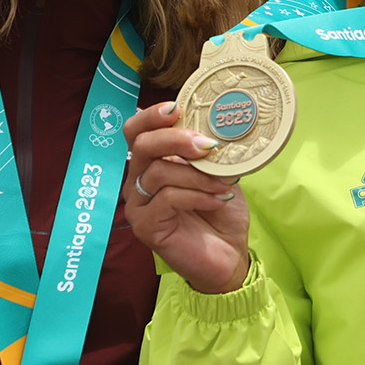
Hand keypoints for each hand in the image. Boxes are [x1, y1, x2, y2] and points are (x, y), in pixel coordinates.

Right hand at [124, 102, 248, 293]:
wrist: (229, 256)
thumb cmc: (220, 211)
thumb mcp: (218, 172)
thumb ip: (208, 150)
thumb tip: (215, 125)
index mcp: (151, 162)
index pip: (135, 131)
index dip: (151, 116)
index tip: (177, 108)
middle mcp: (138, 181)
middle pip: (142, 146)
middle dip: (176, 139)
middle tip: (207, 145)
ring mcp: (138, 204)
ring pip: (158, 173)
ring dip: (196, 175)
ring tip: (223, 183)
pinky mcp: (145, 226)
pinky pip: (166, 199)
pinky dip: (197, 196)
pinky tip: (217, 200)